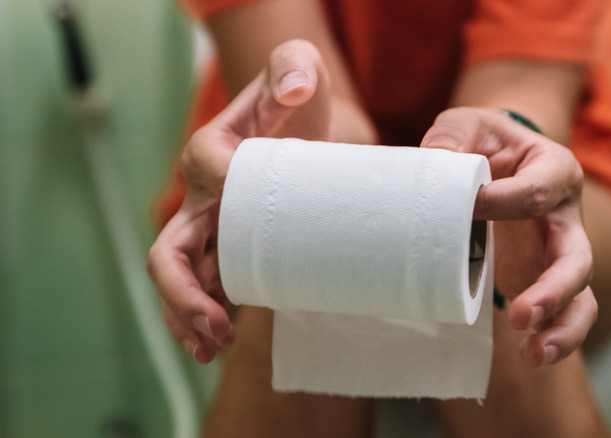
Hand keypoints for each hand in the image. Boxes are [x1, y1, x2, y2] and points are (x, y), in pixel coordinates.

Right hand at [147, 39, 333, 362]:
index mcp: (211, 150)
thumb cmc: (299, 102)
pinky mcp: (232, 247)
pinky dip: (203, 316)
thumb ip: (293, 67)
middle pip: (170, 251)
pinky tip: (217, 343)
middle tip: (215, 328)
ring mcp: (213, 227)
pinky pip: (206, 286)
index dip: (227, 193)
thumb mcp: (300, 71)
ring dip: (186, 318)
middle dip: (184, 294)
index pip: (206, 170)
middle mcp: (202, 194)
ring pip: (180, 278)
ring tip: (210, 348)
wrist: (311, 130)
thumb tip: (294, 89)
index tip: (263, 218)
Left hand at [420, 107, 596, 366]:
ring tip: (533, 353)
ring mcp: (561, 252)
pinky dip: (554, 337)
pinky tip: (531, 355)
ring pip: (581, 295)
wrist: (496, 162)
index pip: (538, 191)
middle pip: (576, 257)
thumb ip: (450, 139)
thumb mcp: (465, 126)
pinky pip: (565, 313)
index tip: (467, 208)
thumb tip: (433, 165)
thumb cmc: (481, 144)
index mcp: (554, 169)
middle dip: (552, 289)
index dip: (502, 203)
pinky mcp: (546, 278)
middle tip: (520, 314)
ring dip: (561, 326)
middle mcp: (567, 216)